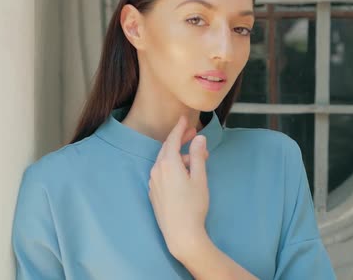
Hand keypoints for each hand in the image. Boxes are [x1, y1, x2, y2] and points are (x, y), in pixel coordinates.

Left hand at [148, 115, 209, 259]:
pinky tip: (183, 174)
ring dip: (178, 156)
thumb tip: (198, 138)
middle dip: (179, 140)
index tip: (184, 119)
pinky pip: (162, 174)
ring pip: (164, 162)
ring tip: (195, 159)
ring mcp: (153, 182)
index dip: (179, 128)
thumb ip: (197, 155)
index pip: (172, 139)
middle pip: (167, 149)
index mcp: (168, 163)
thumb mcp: (199, 178)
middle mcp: (156, 170)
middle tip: (193, 133)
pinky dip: (172, 168)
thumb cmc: (193, 206)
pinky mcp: (154, 193)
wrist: (181, 233)